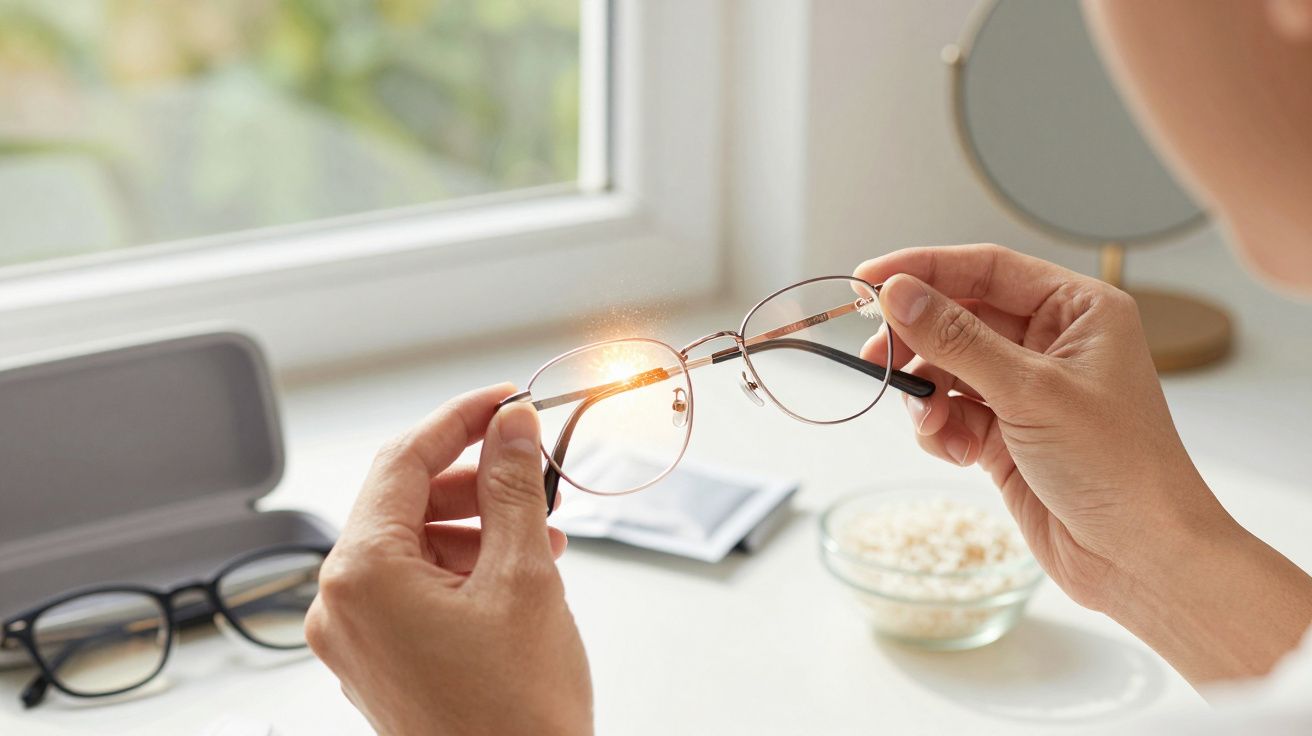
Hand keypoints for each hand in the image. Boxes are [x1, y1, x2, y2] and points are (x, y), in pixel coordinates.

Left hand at [305, 384, 591, 734]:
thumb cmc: (515, 713)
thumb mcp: (523, 577)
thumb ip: (513, 487)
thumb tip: (512, 426)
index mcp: (362, 575)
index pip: (401, 461)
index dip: (458, 419)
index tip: (503, 400)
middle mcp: (341, 604)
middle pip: (403, 501)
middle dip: (474, 478)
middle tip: (531, 465)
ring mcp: (356, 638)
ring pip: (411, 544)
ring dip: (475, 524)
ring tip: (539, 530)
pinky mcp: (379, 660)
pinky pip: (412, 587)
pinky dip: (461, 566)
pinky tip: (515, 567)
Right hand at [856, 244, 1311, 683]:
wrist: (1140, 557)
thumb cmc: (1118, 467)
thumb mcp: (1030, 391)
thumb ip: (957, 339)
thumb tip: (897, 294)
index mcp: (1076, 310)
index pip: (985, 268)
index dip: (923, 269)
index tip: (867, 280)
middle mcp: (1051, 342)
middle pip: (958, 316)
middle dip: (917, 340)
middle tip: (875, 356)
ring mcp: (1026, 389)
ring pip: (947, 367)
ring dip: (928, 394)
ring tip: (932, 423)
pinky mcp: (1006, 433)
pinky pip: (951, 412)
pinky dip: (941, 430)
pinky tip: (958, 452)